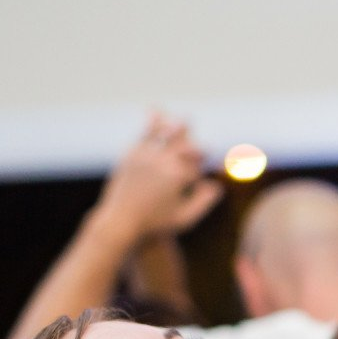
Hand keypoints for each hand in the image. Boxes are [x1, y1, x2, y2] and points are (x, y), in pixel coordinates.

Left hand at [92, 113, 222, 243]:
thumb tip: (217, 187)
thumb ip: (203, 202)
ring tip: (185, 119)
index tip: (212, 165)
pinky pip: (145, 134)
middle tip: (207, 146)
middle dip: (197, 144)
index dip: (206, 165)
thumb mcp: (184, 218)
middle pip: (185, 144)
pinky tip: (157, 114)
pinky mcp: (131, 154)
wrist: (120, 221)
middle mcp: (162, 161)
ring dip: (177, 126)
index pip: (197, 163)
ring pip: (165, 134)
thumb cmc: (154, 224)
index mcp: (178, 176)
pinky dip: (152, 123)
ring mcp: (145, 155)